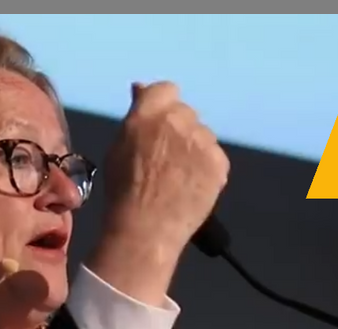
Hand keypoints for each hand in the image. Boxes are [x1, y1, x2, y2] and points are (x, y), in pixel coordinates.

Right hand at [87, 81, 229, 304]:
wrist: (146, 229)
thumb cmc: (123, 191)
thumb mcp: (118, 148)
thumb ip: (135, 118)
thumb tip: (141, 89)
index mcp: (149, 112)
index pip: (167, 89)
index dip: (163, 105)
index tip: (158, 126)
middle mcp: (179, 120)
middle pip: (186, 113)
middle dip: (179, 129)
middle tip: (167, 158)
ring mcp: (203, 141)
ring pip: (203, 136)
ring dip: (194, 149)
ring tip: (180, 178)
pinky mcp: (220, 163)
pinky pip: (216, 158)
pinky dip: (207, 169)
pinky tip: (193, 186)